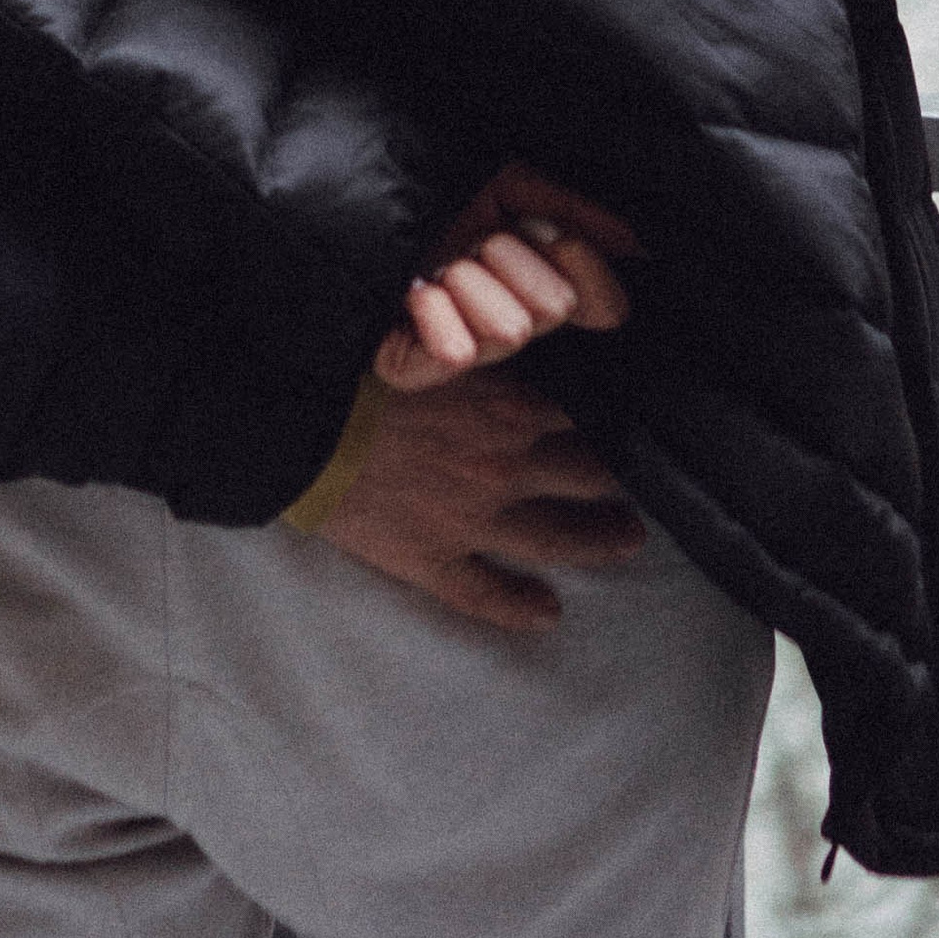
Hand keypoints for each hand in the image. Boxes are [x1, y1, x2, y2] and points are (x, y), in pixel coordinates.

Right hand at [312, 361, 648, 629]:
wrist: (299, 424)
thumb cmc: (358, 369)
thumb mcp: (436, 337)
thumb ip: (487, 337)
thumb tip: (525, 325)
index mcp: (506, 406)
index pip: (584, 411)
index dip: (614, 415)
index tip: (633, 418)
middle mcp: (502, 466)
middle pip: (583, 476)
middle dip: (619, 482)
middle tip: (639, 486)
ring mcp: (472, 520)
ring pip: (554, 538)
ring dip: (596, 540)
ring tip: (625, 540)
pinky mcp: (434, 560)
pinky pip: (489, 593)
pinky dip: (522, 607)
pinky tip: (547, 612)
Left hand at [373, 162, 636, 391]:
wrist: (340, 187)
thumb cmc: (425, 186)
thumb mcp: (506, 182)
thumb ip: (572, 209)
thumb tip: (637, 243)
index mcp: (532, 278)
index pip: (599, 303)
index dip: (582, 266)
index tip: (549, 233)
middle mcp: (504, 320)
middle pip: (552, 309)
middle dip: (510, 256)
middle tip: (468, 241)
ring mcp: (459, 346)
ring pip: (509, 329)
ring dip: (470, 276)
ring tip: (435, 263)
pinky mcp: (412, 365)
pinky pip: (455, 354)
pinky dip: (439, 314)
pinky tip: (419, 293)